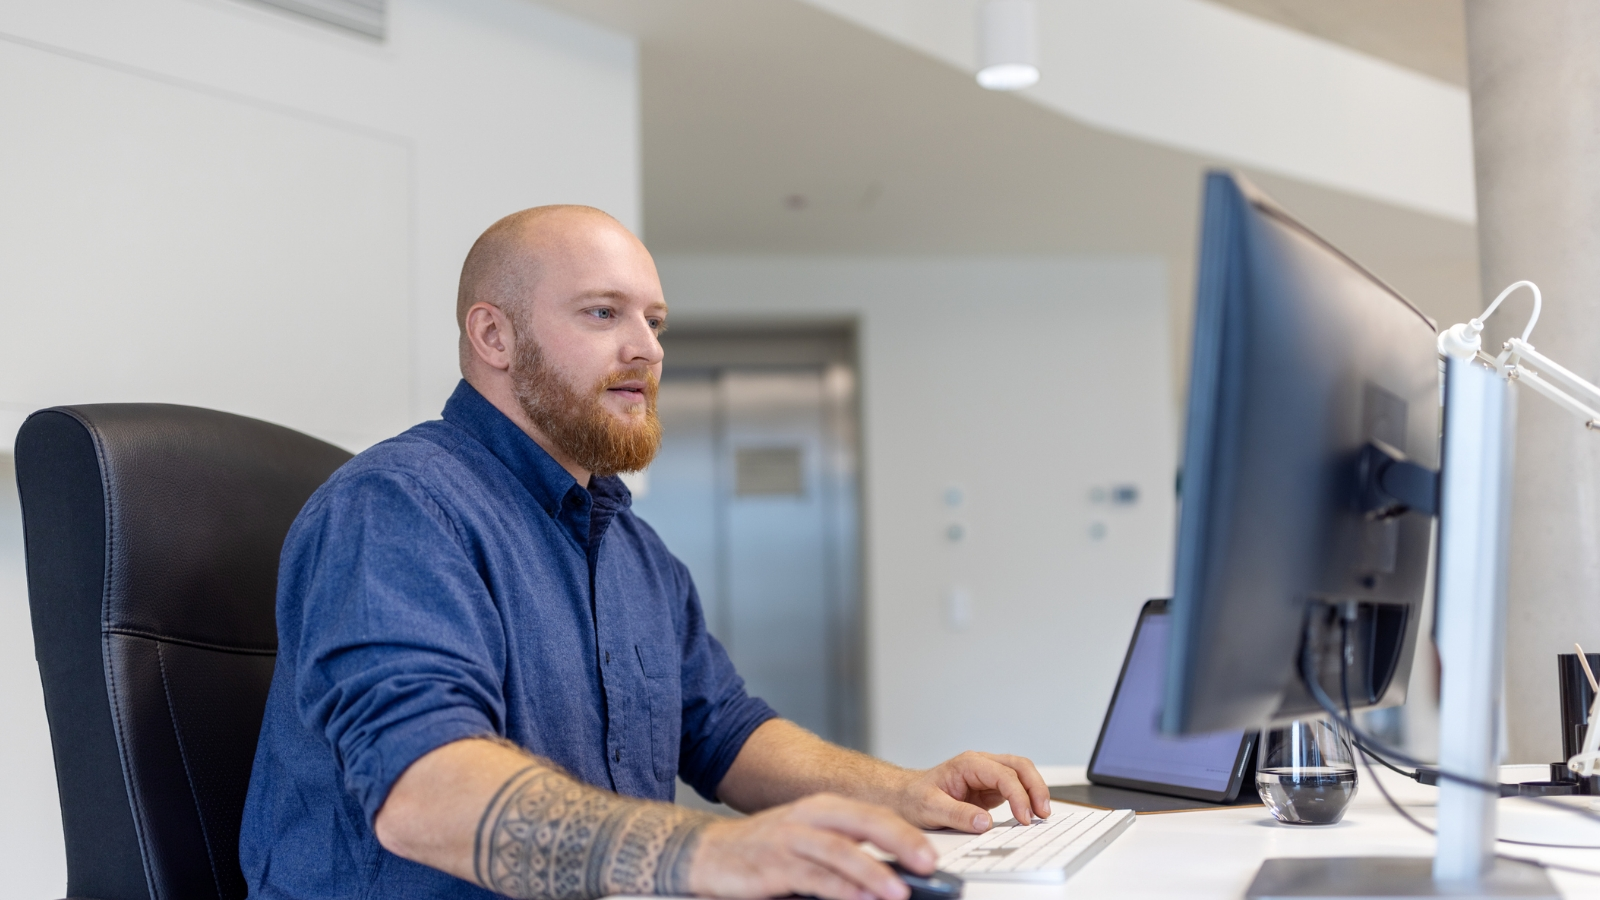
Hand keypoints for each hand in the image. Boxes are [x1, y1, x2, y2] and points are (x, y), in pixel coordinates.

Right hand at [688, 793, 936, 899]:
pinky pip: (812, 876)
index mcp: (822, 808)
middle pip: (864, 823)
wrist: (707, 853)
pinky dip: (839, 889)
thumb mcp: (807, 842)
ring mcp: (789, 839)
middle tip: (927, 865)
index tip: (932, 855)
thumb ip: (844, 850)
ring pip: (840, 851)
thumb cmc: (763, 850)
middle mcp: (808, 817)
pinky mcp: (772, 865)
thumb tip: (890, 872)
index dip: (906, 833)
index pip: (874, 814)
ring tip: (899, 892)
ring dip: (873, 872)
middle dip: (900, 843)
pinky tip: (858, 899)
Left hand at [892, 751, 1052, 831]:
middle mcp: (981, 765)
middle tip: (1043, 813)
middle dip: (1036, 787)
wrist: (904, 797)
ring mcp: (987, 775)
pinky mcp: (990, 788)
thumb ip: (957, 815)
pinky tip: (1031, 814)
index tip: (1023, 817)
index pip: (1003, 774)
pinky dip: (1027, 799)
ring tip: (1042, 814)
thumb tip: (985, 823)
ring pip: (1022, 774)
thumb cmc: (914, 797)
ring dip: (1036, 792)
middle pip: (1019, 766)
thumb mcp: (930, 808)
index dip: (1018, 795)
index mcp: (968, 764)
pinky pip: (1016, 788)